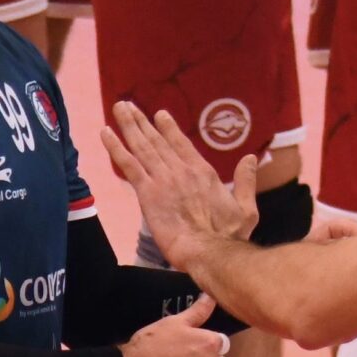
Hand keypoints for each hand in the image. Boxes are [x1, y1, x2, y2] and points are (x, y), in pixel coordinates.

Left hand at [102, 104, 260, 267]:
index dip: (168, 128)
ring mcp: (163, 180)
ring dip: (129, 125)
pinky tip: (106, 133)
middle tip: (127, 105)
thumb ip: (246, 181)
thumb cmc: (230, 235)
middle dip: (141, 121)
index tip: (158, 115)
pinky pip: (128, 165)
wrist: (210, 251)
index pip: (182, 144)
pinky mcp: (148, 193)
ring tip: (119, 108)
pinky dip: (116, 148)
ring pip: (142, 146)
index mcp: (204, 172)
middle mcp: (182, 170)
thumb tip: (251, 159)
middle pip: (157, 140)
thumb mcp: (247, 207)